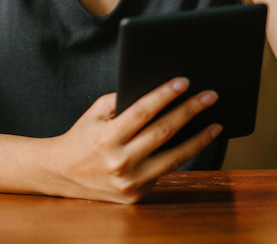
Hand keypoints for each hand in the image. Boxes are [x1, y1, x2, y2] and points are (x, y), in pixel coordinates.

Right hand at [44, 78, 220, 203]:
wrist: (61, 173)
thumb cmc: (83, 136)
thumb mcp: (95, 113)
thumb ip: (122, 100)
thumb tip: (159, 89)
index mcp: (107, 137)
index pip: (142, 111)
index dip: (165, 94)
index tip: (185, 81)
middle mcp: (119, 162)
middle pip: (163, 132)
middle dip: (190, 111)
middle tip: (211, 96)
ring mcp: (129, 182)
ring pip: (173, 157)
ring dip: (199, 139)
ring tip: (216, 124)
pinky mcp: (136, 195)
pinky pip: (164, 172)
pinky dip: (181, 156)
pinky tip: (196, 143)